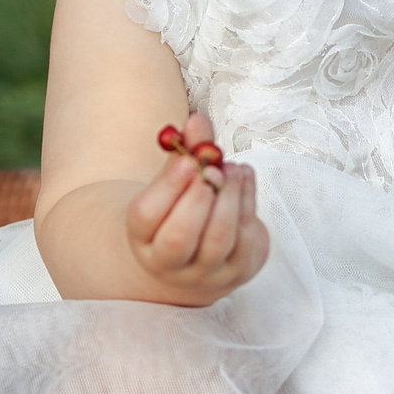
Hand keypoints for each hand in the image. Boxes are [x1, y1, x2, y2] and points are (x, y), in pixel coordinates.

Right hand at [125, 112, 266, 300]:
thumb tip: (198, 121)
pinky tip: (243, 177)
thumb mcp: (175, 181)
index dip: (168, 187)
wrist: (199, 253)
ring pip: (219, 239)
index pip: (146, 217)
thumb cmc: (182, 208)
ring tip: (231, 168)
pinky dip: (248, 200)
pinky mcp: (239, 270)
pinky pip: (247, 237)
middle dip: (199, 198)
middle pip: (180, 237)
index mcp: (144, 239)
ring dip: (229, 196)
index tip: (187, 160)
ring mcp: (206, 272)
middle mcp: (170, 264)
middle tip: (213, 168)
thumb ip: (185, 152)